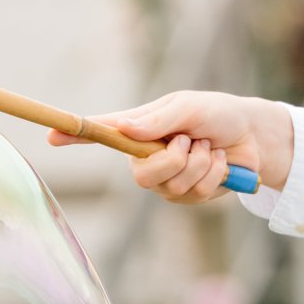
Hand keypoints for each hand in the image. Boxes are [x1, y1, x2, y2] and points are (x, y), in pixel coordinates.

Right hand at [47, 91, 294, 202]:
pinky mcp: (188, 196)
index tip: (51, 135)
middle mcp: (145, 157)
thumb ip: (160, 120)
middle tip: (190, 140)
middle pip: (140, 175)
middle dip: (173, 159)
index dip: (75, 135)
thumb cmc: (217, 113)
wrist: (253, 136)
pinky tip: (218, 163)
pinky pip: (195, 194)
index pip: (100, 133)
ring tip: (208, 147)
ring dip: (200, 163)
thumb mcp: (190, 107)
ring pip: (173, 185)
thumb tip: (125, 129)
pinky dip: (213, 174)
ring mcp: (165, 179)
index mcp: (139, 129)